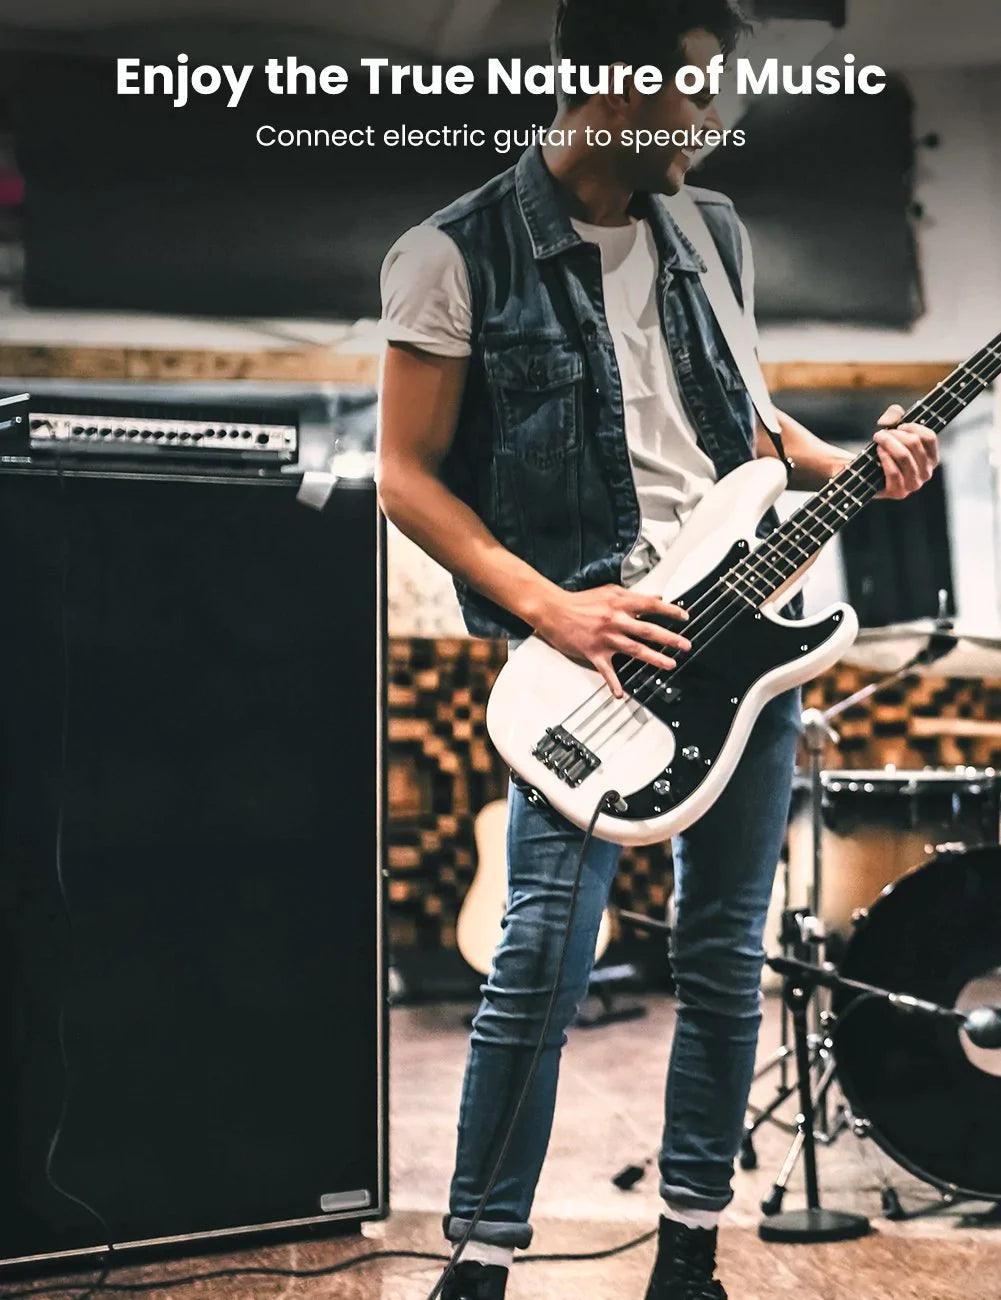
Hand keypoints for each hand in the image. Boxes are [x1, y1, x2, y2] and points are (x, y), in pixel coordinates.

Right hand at [532, 585, 690, 697]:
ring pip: (635, 649)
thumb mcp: (609, 592)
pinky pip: (606, 671)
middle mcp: (615, 620)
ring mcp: (605, 637)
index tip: (684, 617)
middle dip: (670, 638)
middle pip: (648, 630)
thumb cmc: (580, 601)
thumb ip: (632, 596)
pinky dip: (613, 683)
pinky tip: (620, 694)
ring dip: (654, 658)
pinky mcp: (593, 652)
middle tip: (685, 645)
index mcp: (619, 603)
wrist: (553, 609)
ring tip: (670, 665)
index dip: (670, 611)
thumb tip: (656, 597)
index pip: (650, 605)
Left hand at [873, 404, 938, 499]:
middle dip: (895, 434)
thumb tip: (891, 419)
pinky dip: (884, 457)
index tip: (899, 425)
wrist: (866, 473)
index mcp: (931, 458)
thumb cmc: (884, 450)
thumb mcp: (891, 428)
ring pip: (904, 456)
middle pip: (914, 443)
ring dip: (888, 443)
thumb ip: (894, 415)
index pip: (930, 437)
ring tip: (878, 439)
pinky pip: (894, 472)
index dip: (913, 427)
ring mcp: (913, 485)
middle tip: (881, 433)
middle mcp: (926, 473)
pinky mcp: (898, 492)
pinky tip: (878, 451)